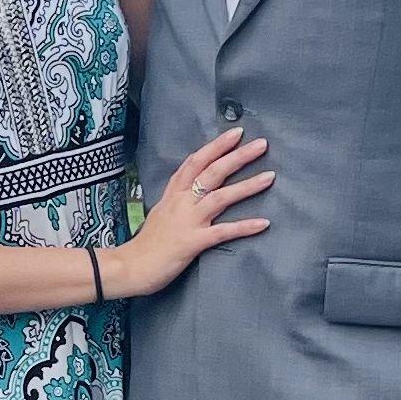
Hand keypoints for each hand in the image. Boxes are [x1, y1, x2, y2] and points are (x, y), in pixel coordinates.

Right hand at [122, 127, 273, 293]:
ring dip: (247, 186)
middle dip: (237, 156)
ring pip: (220, 197)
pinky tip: (264, 223)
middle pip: (212, 172)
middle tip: (261, 144)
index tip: (236, 133)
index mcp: (174, 193)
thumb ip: (178, 198)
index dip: (216, 146)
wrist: (130, 266)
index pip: (196, 161)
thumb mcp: (161, 211)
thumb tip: (194, 189)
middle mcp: (182, 201)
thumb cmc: (147, 243)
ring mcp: (188, 221)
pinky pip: (223, 232)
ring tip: (270, 176)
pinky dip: (244, 226)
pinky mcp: (193, 242)